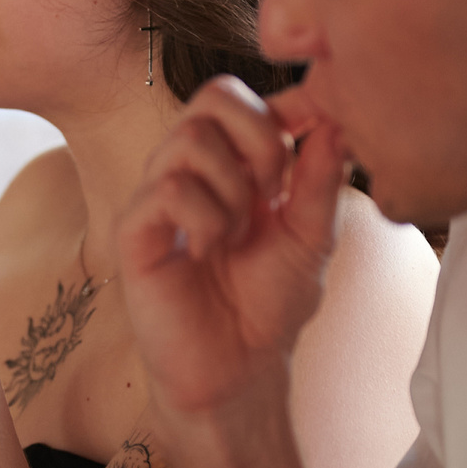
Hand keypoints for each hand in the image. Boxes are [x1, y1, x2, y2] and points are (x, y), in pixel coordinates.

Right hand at [116, 77, 345, 415]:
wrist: (238, 372)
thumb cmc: (268, 306)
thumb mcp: (312, 237)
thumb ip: (320, 180)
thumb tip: (333, 122)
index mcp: (230, 164)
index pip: (237, 96)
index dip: (281, 109)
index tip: (310, 148)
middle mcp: (189, 171)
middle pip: (212, 96)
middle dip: (260, 139)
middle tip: (273, 192)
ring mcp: (156, 197)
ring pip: (189, 139)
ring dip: (232, 187)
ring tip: (236, 234)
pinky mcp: (133, 232)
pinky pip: (167, 190)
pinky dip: (203, 219)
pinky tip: (207, 253)